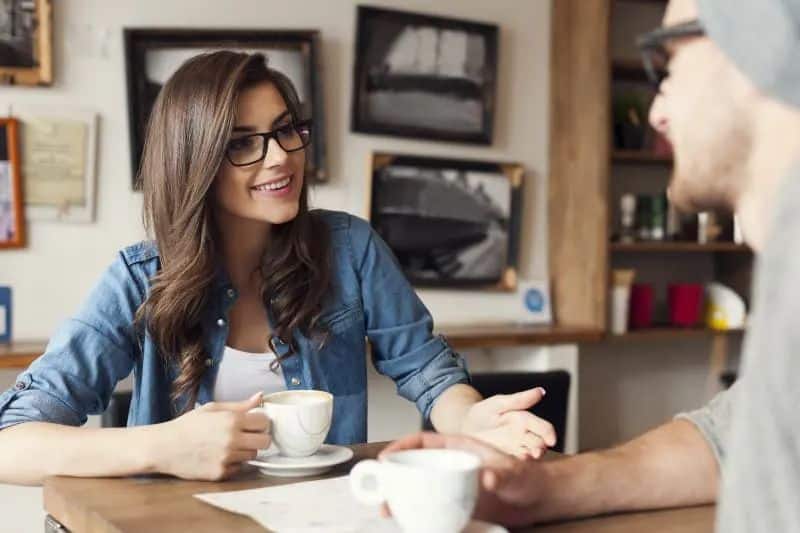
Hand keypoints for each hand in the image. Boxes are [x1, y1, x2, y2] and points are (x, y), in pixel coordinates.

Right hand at [154, 392, 270, 479]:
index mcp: (232, 420)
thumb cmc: (188, 425)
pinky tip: (219, 456)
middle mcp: (232, 440)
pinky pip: (239, 468)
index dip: (260, 422)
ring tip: (228, 445)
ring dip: (246, 450)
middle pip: (265, 441)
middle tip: (246, 435)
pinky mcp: (221, 474)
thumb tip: (260, 397)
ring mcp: (227, 459)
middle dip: (258, 437)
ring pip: (253, 455)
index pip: (265, 422)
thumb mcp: (212, 408)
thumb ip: (239, 405)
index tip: (252, 423)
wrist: (164, 447)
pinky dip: (233, 463)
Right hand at [380, 432, 543, 526]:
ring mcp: (452, 486)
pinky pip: (430, 507)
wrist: (538, 500)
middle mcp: (451, 466)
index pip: (423, 441)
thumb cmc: (528, 478)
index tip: (386, 457)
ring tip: (387, 509)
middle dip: (393, 476)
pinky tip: (408, 521)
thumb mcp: (515, 474)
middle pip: (415, 465)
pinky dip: (416, 513)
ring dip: (400, 497)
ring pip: (418, 488)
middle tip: (380, 490)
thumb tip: (487, 477)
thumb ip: (502, 474)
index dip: (402, 446)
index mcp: (459, 448)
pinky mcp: (456, 505)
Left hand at [461, 387, 555, 458]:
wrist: (465, 426)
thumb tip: (540, 391)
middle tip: (537, 452)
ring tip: (527, 457)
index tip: (551, 440)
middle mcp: (523, 435)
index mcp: (524, 420)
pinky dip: (517, 463)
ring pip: (530, 454)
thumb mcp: (499, 403)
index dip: (549, 434)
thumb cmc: (483, 412)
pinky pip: (515, 462)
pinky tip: (515, 461)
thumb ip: (520, 399)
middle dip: (540, 448)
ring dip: (531, 457)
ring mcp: (515, 447)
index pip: (543, 427)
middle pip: (539, 443)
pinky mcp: (506, 457)